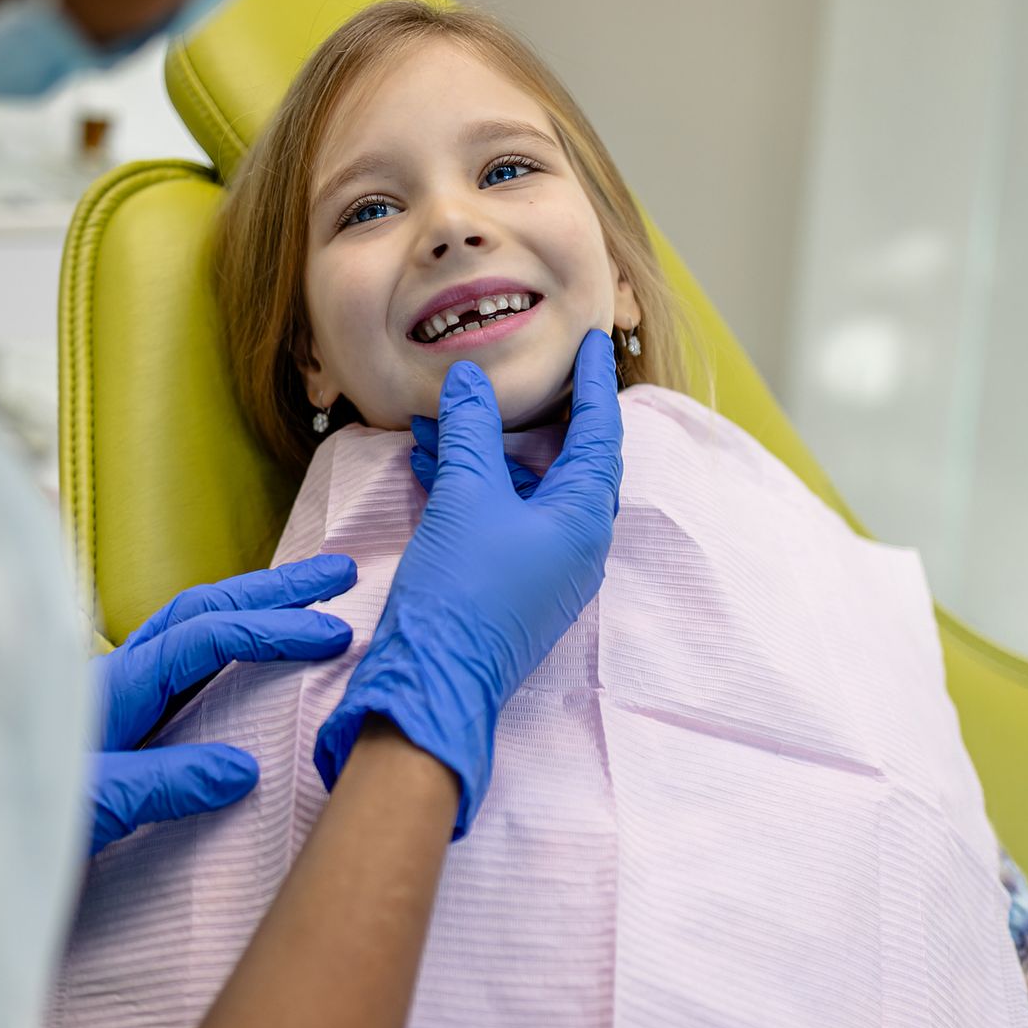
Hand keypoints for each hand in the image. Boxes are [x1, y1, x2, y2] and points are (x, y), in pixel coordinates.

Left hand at [86, 554, 357, 856]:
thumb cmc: (17, 812)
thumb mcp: (93, 807)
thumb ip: (163, 785)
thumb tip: (245, 771)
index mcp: (117, 687)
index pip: (205, 636)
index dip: (270, 631)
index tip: (330, 635)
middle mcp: (121, 674)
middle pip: (205, 608)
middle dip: (276, 588)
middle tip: (342, 574)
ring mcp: (122, 690)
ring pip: (196, 624)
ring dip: (257, 603)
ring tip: (315, 594)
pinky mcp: (124, 713)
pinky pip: (187, 655)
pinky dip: (233, 635)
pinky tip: (259, 645)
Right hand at [315, 329, 622, 837]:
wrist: (431, 684)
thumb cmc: (461, 591)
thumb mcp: (465, 498)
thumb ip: (471, 434)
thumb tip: (470, 382)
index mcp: (583, 520)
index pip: (599, 435)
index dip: (594, 385)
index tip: (596, 343)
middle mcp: (575, 544)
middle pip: (565, 462)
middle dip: (532, 417)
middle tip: (524, 372)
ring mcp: (543, 569)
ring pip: (522, 491)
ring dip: (483, 452)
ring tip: (437, 417)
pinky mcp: (509, 586)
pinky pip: (498, 519)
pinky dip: (470, 487)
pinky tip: (427, 462)